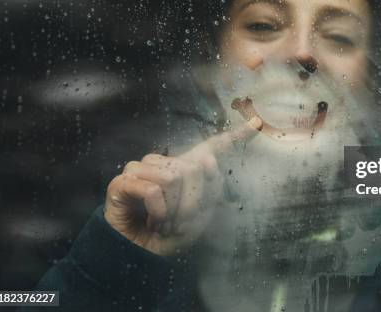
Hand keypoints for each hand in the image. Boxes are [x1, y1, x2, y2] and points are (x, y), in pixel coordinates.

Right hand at [103, 116, 261, 255]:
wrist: (143, 257)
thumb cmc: (171, 236)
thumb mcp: (200, 216)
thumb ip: (208, 187)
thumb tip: (207, 159)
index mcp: (187, 170)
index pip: (212, 147)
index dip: (235, 136)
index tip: (258, 124)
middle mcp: (164, 163)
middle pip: (193, 168)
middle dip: (192, 203)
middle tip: (181, 223)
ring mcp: (142, 170)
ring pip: (172, 177)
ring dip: (174, 211)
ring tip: (165, 223)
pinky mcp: (122, 182)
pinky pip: (151, 190)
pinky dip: (158, 212)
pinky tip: (152, 221)